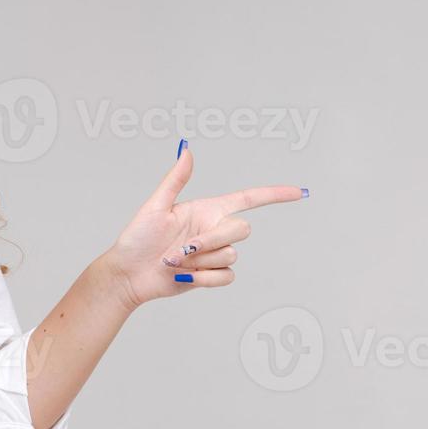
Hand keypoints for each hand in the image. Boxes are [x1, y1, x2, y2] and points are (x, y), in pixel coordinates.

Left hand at [102, 140, 306, 309]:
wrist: (128, 274)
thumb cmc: (136, 239)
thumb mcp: (155, 207)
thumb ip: (175, 180)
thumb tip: (187, 150)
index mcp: (205, 210)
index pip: (248, 199)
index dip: (274, 195)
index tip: (299, 192)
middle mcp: (213, 229)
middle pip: (241, 230)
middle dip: (211, 240)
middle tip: (181, 249)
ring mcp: (213, 253)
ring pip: (232, 254)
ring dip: (200, 261)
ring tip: (174, 261)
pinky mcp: (211, 274)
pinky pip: (226, 276)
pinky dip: (203, 278)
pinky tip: (183, 276)